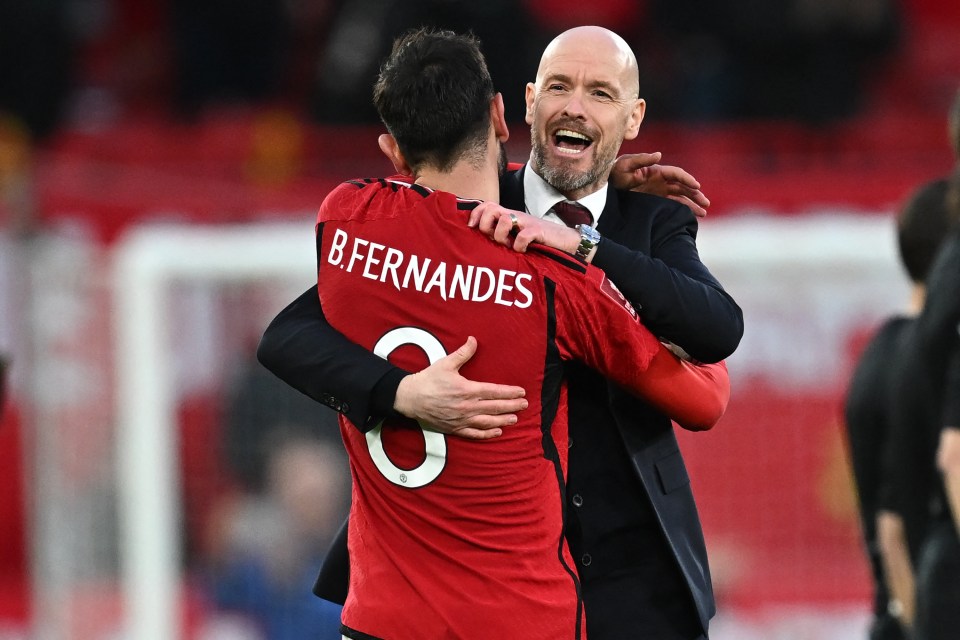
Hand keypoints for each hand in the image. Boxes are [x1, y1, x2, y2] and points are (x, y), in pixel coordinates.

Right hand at [393, 336, 527, 438]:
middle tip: (525, 405)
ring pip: (487, 421)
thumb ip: (463, 353)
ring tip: (515, 419)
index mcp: (467, 390)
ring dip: (503, 420)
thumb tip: (474, 339)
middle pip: (495, 407)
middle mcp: (467, 406)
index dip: (509, 392)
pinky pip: (474, 433)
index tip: (521, 391)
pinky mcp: (455, 428)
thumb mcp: (446, 363)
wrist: (410, 398)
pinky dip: (487, 434)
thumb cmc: (428, 380)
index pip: (494, 391)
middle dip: (512, 406)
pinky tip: (497, 432)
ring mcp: (462, 419)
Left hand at [468, 202, 579, 254]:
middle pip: (491, 209)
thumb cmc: (540, 241)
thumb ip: (502, 235)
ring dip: (501, 236)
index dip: (475, 214)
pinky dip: (519, 246)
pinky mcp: (538, 231)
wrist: (567, 242)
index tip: (471, 228)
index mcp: (509, 216)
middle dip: (486, 226)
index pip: (487, 205)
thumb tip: (481, 242)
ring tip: (509, 246)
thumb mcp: (517, 236)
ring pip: (504, 219)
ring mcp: (527, 222)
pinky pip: (522, 236)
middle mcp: (516, 216)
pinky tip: (523, 251)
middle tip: (494, 239)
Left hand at [610, 152, 709, 217]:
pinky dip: (682, 210)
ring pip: (680, 197)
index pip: (677, 174)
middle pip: (682, 187)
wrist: (606, 186)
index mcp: (656, 171)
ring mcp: (659, 191)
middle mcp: (661, 181)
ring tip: (703, 214)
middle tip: (706, 203)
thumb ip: (641, 159)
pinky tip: (690, 217)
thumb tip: (659, 155)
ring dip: (692, 204)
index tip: (697, 187)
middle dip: (695, 194)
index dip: (687, 180)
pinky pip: (672, 206)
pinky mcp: (655, 201)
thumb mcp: (625, 164)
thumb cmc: (615, 172)